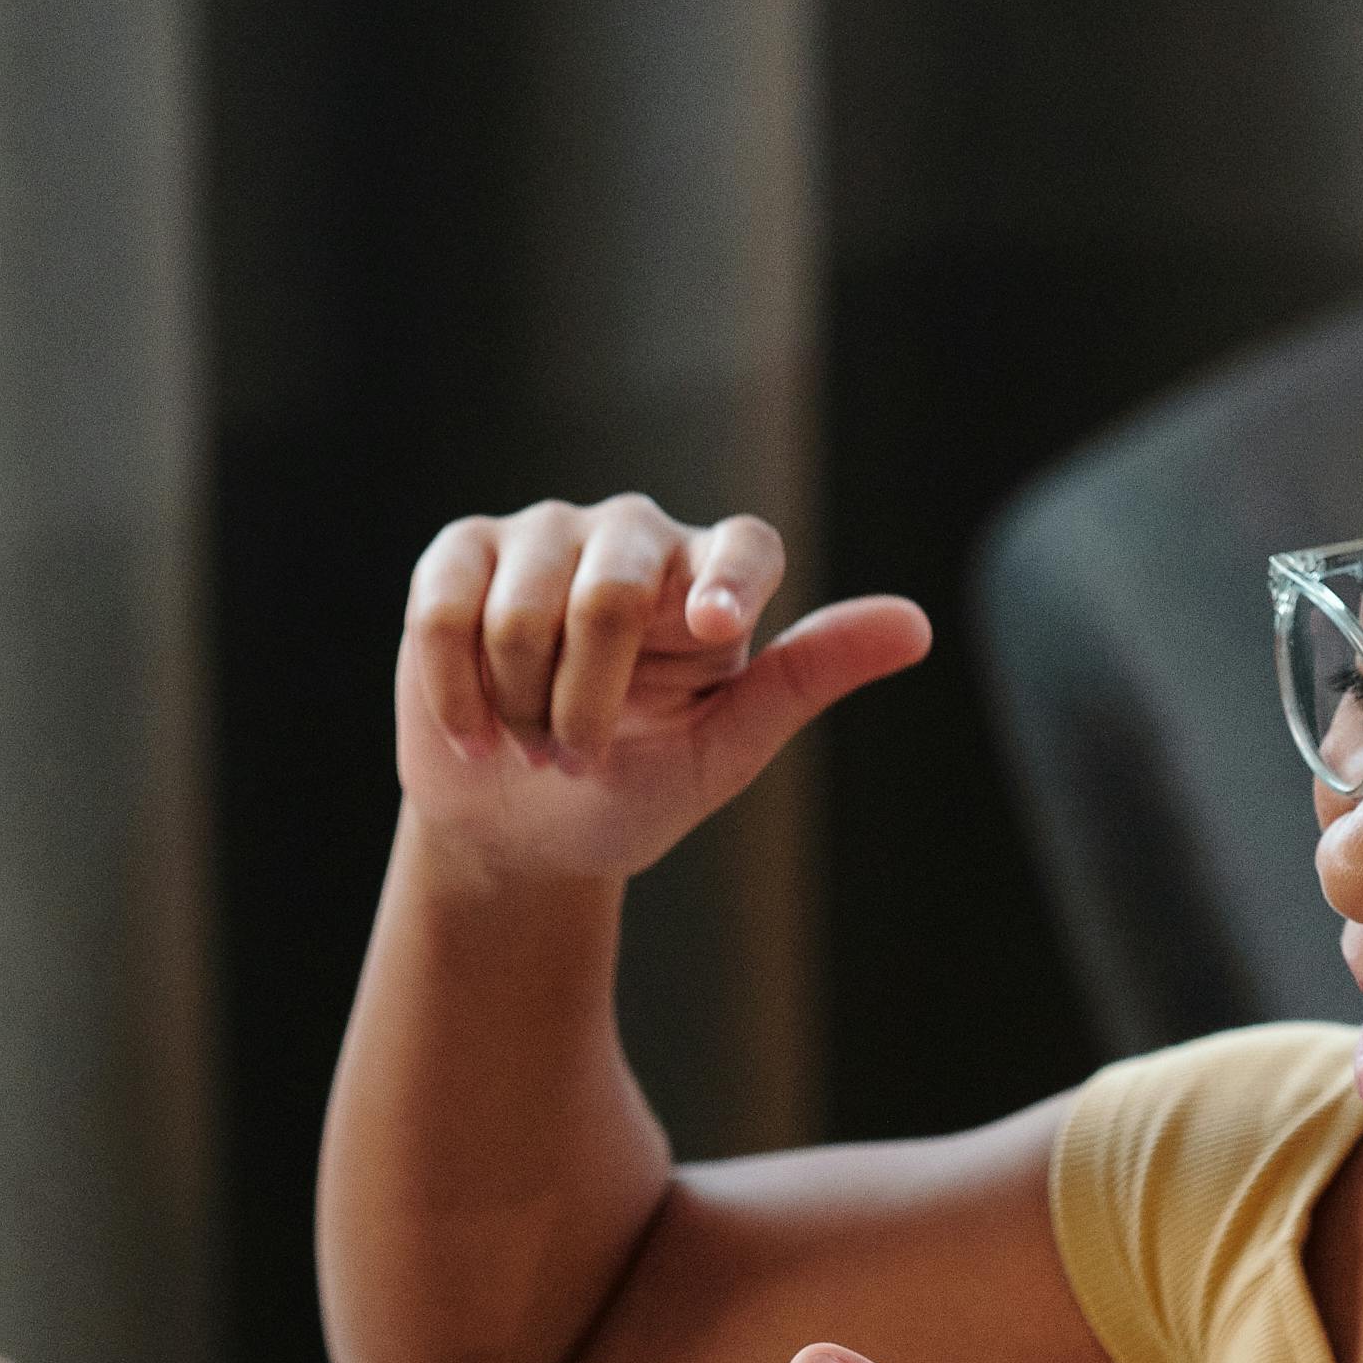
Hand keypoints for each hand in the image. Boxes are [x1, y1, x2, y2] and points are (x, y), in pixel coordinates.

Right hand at [400, 496, 930, 883]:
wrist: (518, 827)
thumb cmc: (635, 784)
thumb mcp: (726, 750)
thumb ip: (805, 680)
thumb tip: (915, 626)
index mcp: (713, 577)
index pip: (744, 546)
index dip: (729, 580)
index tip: (707, 631)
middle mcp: (635, 536)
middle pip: (612, 587)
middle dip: (586, 700)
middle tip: (576, 763)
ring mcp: (544, 535)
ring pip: (524, 608)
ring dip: (524, 707)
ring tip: (529, 746)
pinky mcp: (460, 555)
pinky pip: (447, 610)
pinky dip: (459, 692)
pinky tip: (472, 733)